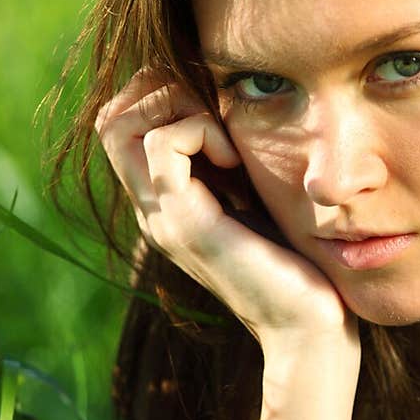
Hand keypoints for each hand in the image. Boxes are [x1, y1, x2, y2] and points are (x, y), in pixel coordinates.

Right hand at [95, 68, 359, 354]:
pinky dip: (198, 131)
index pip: (119, 126)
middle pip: (109, 121)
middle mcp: (153, 211)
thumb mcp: (258, 199)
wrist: (309, 329)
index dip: (159, 95)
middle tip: (214, 113)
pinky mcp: (187, 225)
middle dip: (160, 91)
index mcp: (166, 205)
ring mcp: (163, 219)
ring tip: (224, 138)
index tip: (215, 109)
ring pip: (121, 126)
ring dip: (177, 107)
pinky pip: (161, 146)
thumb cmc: (298, 266)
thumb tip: (234, 109)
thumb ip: (235, 165)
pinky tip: (233, 160)